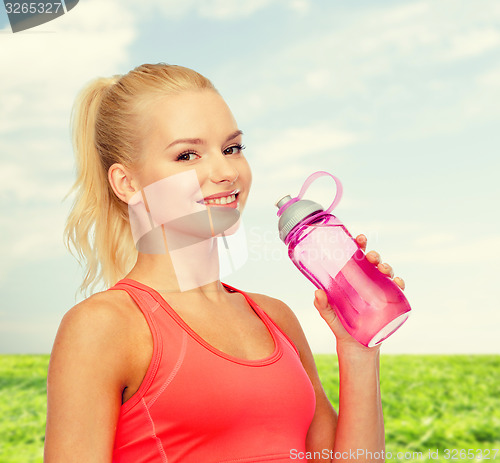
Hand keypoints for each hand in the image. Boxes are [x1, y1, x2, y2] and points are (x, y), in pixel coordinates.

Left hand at [313, 233, 405, 350]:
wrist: (356, 347)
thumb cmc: (341, 327)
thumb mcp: (329, 316)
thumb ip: (323, 306)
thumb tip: (317, 292)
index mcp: (351, 280)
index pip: (355, 259)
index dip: (358, 246)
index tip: (359, 238)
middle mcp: (366, 282)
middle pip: (372, 263)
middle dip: (374, 256)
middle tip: (371, 257)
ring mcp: (379, 292)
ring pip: (386, 273)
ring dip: (387, 267)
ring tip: (383, 269)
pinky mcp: (389, 303)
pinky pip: (398, 290)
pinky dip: (400, 283)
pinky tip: (398, 282)